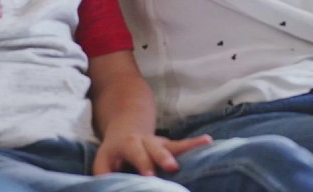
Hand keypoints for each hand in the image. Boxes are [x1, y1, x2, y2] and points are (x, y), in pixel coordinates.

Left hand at [92, 133, 211, 175]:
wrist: (127, 127)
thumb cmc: (114, 151)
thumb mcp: (103, 160)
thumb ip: (104, 172)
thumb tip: (108, 185)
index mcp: (129, 144)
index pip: (136, 153)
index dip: (143, 163)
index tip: (150, 175)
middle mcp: (147, 141)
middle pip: (157, 148)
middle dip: (164, 157)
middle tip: (172, 167)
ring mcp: (161, 143)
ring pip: (174, 144)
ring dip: (188, 146)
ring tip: (205, 142)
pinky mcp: (171, 146)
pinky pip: (184, 146)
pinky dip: (196, 144)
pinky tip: (209, 141)